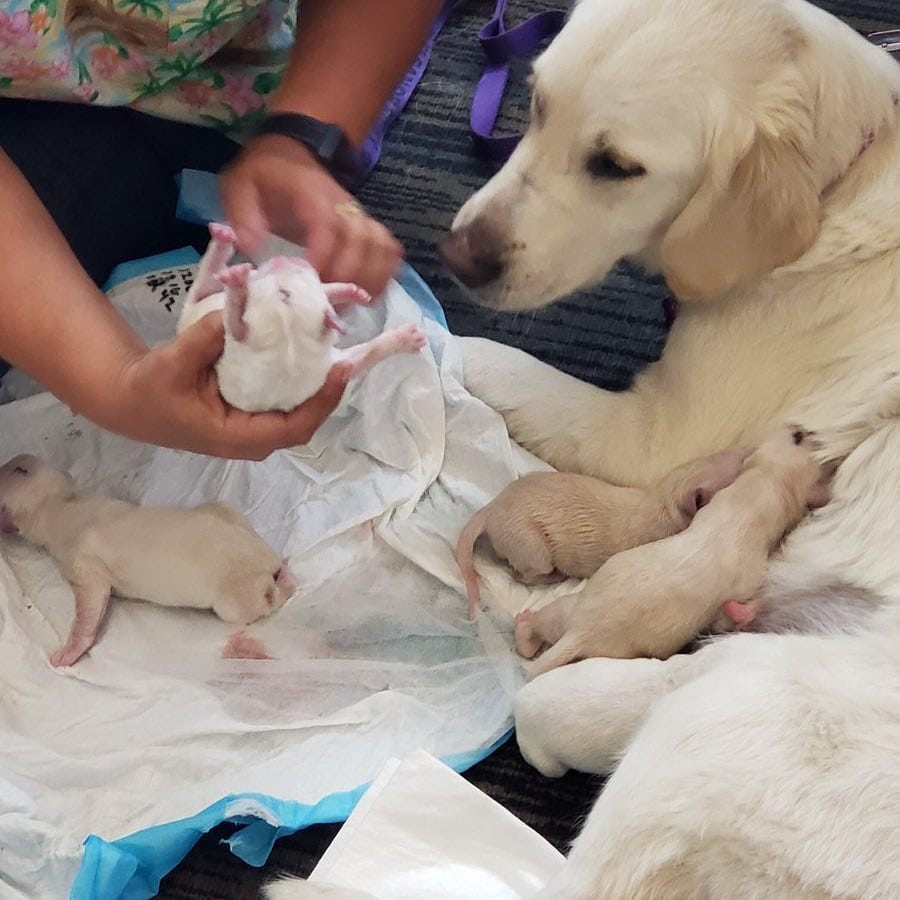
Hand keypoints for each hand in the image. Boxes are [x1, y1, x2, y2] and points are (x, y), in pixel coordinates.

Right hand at [101, 312, 350, 459]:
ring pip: (299, 407)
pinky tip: (311, 348)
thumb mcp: (172, 364)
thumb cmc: (150, 390)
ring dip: (319, 380)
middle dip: (329, 387)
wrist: (132, 400)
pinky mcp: (253, 411)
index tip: (340, 368)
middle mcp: (253, 437)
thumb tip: (236, 312)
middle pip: (306, 417)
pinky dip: (300, 375)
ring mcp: (255, 427)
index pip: (295, 426)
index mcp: (238, 437)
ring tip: (337, 346)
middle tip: (349, 351)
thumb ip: (204, 340)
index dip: (322, 400)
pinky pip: (285, 397)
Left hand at [220, 135, 402, 296]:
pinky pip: (389, 249)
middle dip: (348, 275)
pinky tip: (372, 294)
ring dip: (371, 278)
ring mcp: (358, 215)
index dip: (325, 255)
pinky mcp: (367, 226)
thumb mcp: (239, 185)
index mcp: (311, 194)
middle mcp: (343, 204)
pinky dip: (386, 272)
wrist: (291, 149)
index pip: (328, 225)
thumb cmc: (264, 173)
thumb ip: (243, 216)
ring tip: (353, 303)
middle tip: (329, 301)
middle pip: (361, 241)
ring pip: (380, 246)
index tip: (312, 281)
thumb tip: (252, 248)